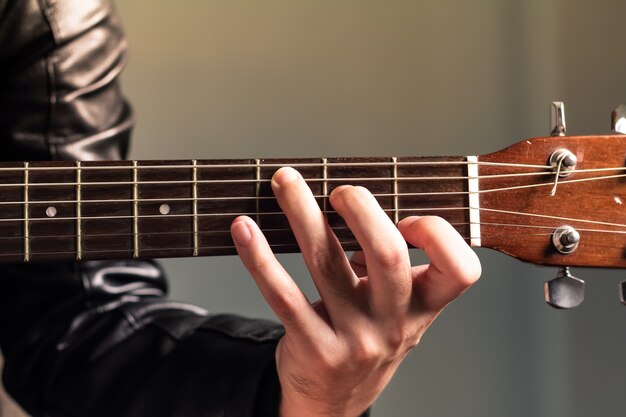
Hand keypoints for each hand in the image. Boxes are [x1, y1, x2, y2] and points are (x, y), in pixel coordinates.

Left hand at [230, 167, 480, 416]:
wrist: (335, 400)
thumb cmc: (368, 339)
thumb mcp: (398, 311)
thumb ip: (395, 267)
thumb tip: (359, 205)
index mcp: (422, 308)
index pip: (459, 269)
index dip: (436, 234)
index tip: (405, 218)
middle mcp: (394, 324)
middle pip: (388, 254)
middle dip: (361, 207)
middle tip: (339, 191)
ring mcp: (354, 339)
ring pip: (326, 262)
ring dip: (301, 211)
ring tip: (285, 182)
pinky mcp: (314, 347)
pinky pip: (282, 294)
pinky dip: (259, 256)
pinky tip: (244, 229)